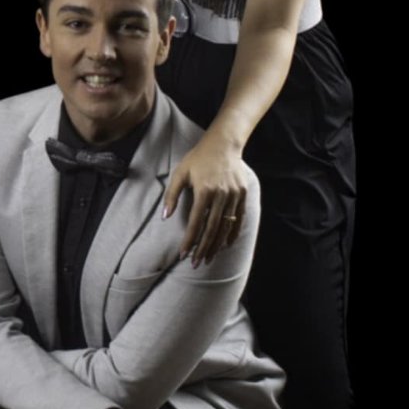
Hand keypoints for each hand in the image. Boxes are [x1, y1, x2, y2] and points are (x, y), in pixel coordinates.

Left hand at [162, 133, 250, 266]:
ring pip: (226, 227)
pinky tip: (226, 245)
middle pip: (212, 229)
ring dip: (217, 245)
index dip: (189, 240)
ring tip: (208, 258)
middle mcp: (221, 195)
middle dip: (203, 249)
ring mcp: (234, 195)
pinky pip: (239, 219)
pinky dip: (232, 233)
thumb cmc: (197, 159)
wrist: (223, 144)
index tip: (183, 254)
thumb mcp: (179, 173)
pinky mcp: (243, 194)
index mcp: (204, 191)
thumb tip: (165, 217)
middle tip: (196, 264)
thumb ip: (171, 195)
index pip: (196, 223)